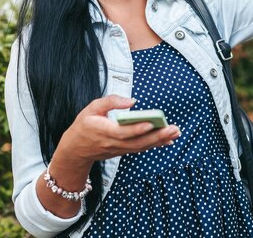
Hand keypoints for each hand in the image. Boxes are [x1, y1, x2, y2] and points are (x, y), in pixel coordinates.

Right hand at [56, 95, 180, 166]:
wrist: (76, 150)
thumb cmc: (84, 125)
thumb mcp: (91, 108)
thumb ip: (111, 101)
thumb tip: (132, 101)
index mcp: (104, 131)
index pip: (123, 132)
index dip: (137, 129)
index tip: (150, 124)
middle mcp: (114, 143)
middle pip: (138, 142)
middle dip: (157, 136)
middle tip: (173, 129)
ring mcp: (120, 149)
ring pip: (142, 146)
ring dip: (160, 140)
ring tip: (176, 133)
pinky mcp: (124, 150)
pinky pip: (141, 148)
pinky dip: (155, 145)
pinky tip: (168, 140)